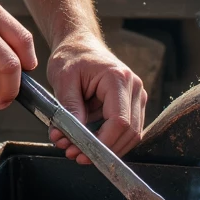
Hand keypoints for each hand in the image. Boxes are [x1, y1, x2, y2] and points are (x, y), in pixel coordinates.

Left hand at [46, 34, 145, 162]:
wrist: (80, 44)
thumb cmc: (71, 57)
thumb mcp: (63, 79)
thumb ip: (70, 107)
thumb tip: (73, 136)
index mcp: (118, 78)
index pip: (120, 121)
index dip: (103, 143)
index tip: (81, 152)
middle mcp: (134, 88)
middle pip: (129, 132)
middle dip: (102, 149)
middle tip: (73, 154)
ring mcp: (136, 97)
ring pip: (131, 135)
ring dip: (105, 148)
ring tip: (75, 149)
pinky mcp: (132, 105)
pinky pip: (126, 131)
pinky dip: (107, 140)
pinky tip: (86, 141)